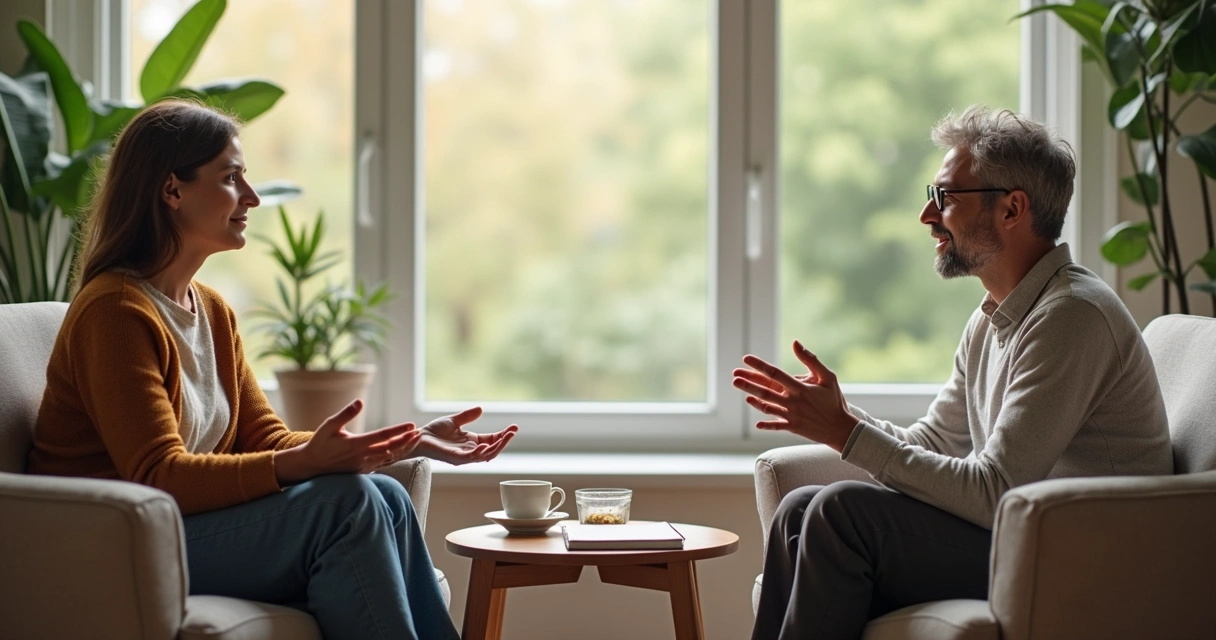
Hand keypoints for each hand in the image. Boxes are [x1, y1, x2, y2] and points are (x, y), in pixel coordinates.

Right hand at [274, 399, 420, 485]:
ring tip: (415, 439)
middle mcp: (361, 456)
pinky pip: (383, 463)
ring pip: (389, 457)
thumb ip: (345, 414)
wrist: (312, 465)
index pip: (382, 436)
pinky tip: (403, 449)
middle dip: (406, 440)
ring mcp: (363, 465)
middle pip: (390, 447)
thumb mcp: (329, 425)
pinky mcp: (363, 470)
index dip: (398, 430)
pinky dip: (395, 456)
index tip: (411, 425)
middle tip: (419, 432)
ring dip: (403, 448)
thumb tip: (360, 401)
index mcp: (355, 444)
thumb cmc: (320, 442)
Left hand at [415, 407, 517, 465]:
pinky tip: (485, 445)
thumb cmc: (434, 432)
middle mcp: (470, 451)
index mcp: (471, 442)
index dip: (503, 435)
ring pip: (486, 455)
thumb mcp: (454, 421)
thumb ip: (467, 416)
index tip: (514, 427)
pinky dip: (480, 453)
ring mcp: (463, 456)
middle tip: (513, 431)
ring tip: (505, 436)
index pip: (492, 440)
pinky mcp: (455, 458)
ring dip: (497, 447)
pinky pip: (471, 458)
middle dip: (504, 441)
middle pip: (493, 449)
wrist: (418, 438)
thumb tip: (481, 408)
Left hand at [732, 340, 858, 451]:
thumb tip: (795, 343)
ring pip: (766, 406)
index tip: (746, 358)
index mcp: (800, 388)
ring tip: (740, 387)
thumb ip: (810, 360)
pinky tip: (756, 422)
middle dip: (748, 382)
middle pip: (765, 390)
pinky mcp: (792, 427)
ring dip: (752, 397)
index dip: (759, 365)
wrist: (841, 428)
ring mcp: (791, 416)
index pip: (775, 373)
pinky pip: (775, 426)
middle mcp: (792, 402)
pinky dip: (766, 424)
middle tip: (734, 375)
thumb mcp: (827, 377)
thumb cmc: (835, 400)